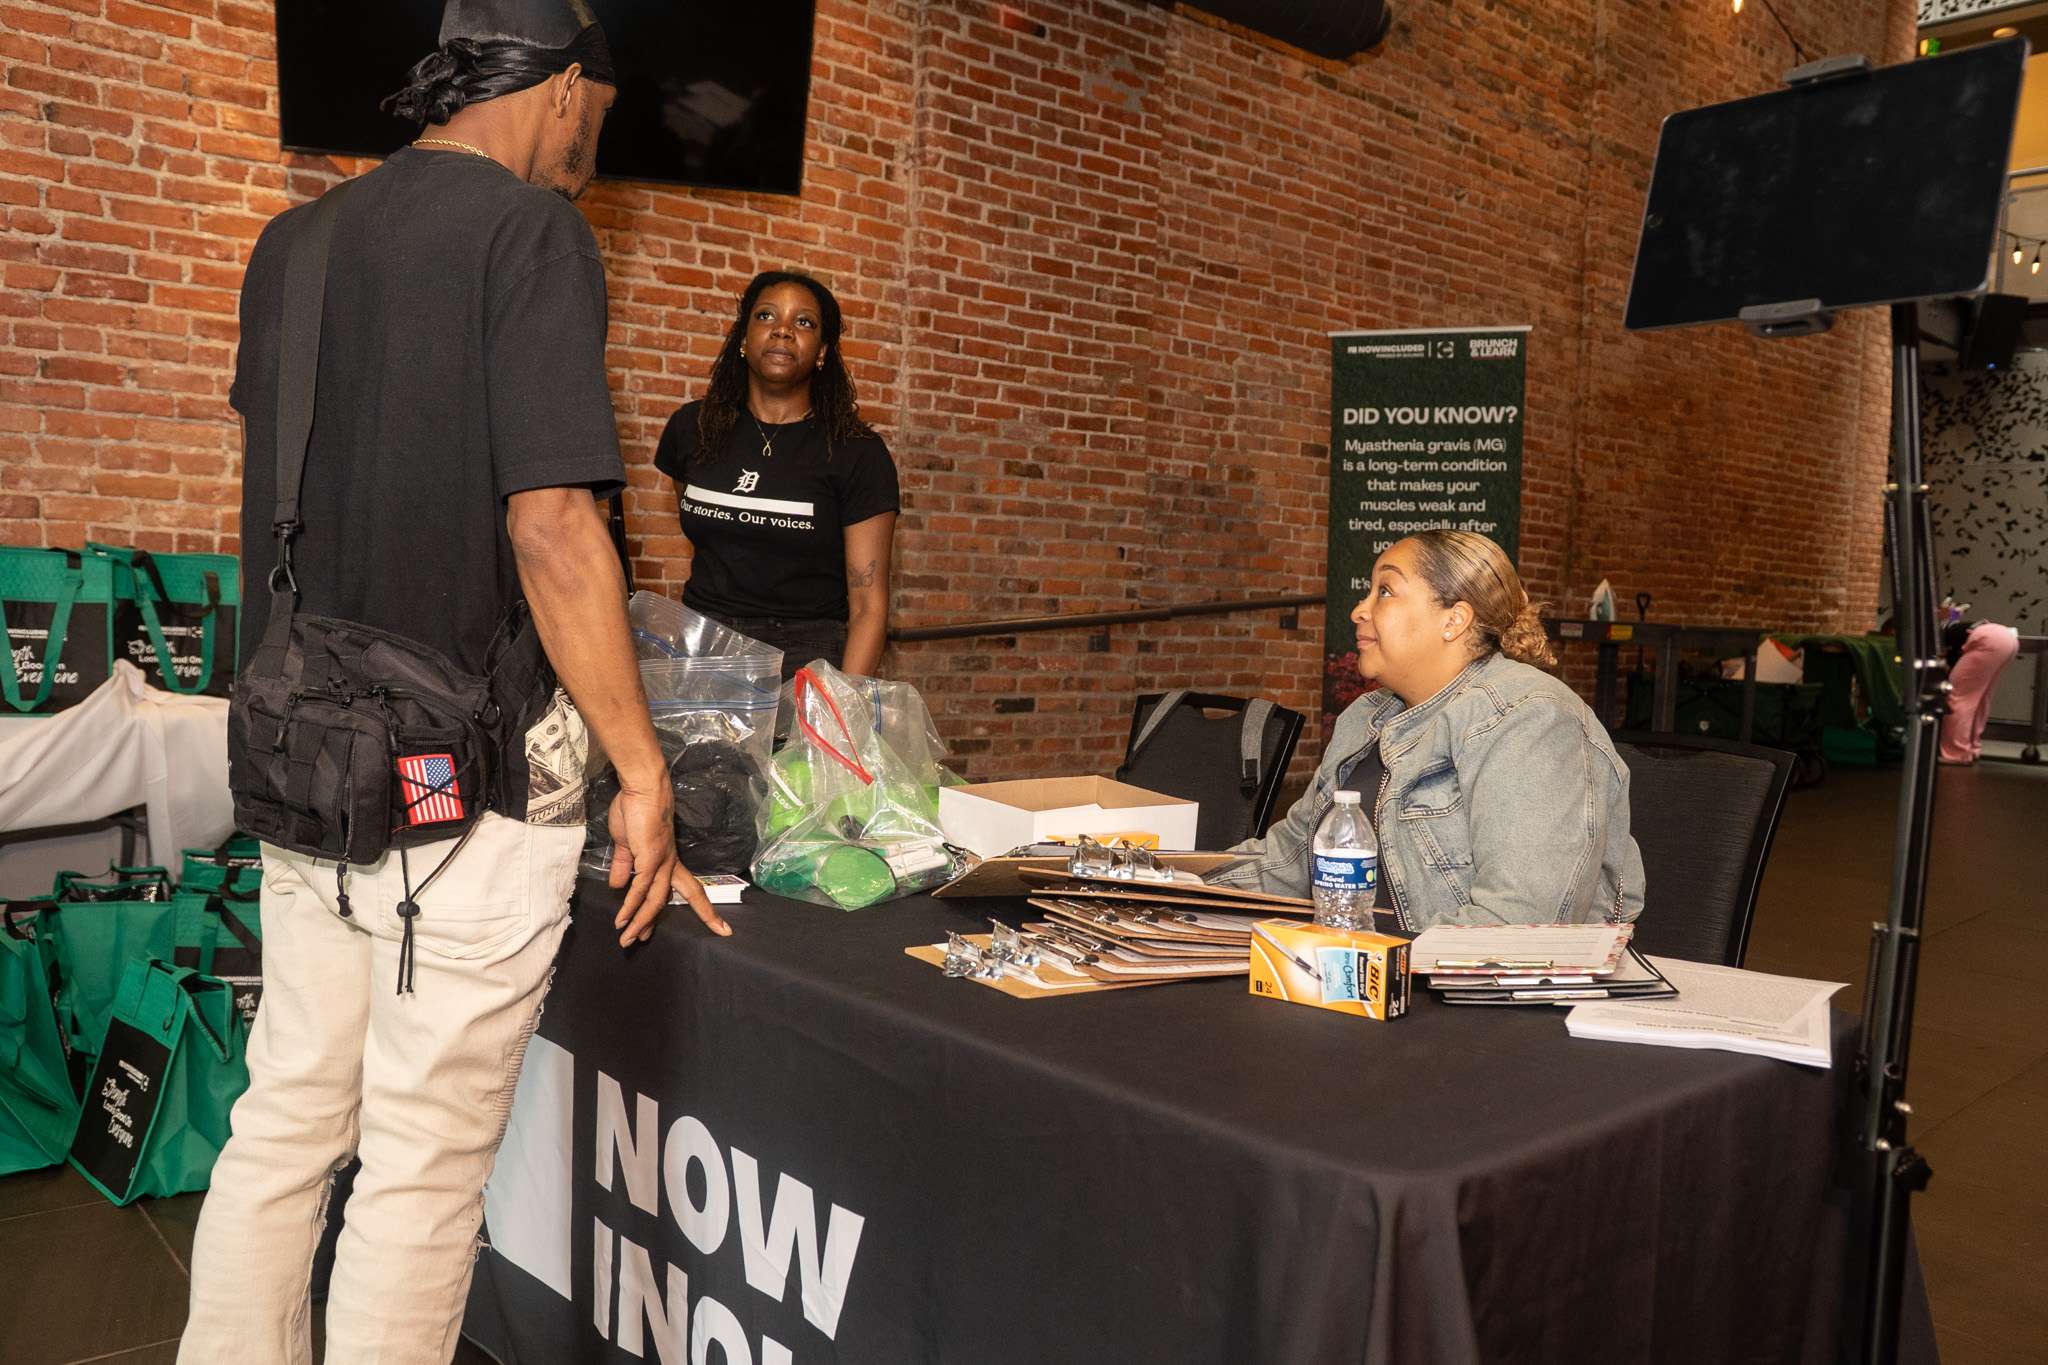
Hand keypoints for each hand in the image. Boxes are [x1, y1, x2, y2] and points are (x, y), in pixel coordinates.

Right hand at [605, 782, 730, 945]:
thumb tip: (619, 887)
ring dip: (640, 922)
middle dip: (695, 918)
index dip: (705, 908)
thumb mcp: (627, 845)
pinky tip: (623, 919)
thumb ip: (624, 866)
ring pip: (655, 900)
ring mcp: (663, 862)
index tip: (720, 927)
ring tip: (626, 941)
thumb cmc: (636, 812)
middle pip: (688, 896)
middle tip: (668, 941)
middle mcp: (671, 864)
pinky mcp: (650, 859)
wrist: (641, 790)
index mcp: (669, 861)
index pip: (691, 889)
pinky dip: (631, 906)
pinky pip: (640, 889)